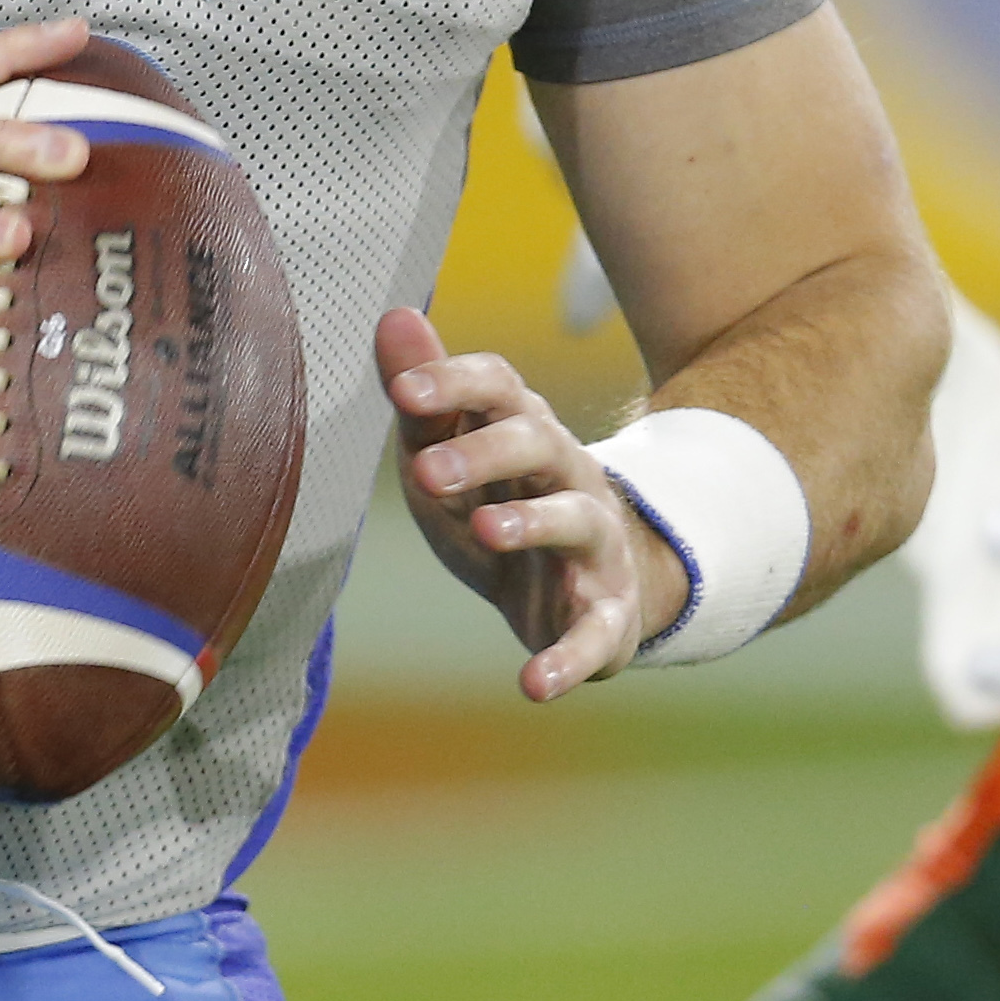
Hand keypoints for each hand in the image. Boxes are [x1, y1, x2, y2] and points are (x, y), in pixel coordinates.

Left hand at [377, 306, 689, 701]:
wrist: (584, 593)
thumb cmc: (498, 508)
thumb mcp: (450, 456)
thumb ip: (423, 396)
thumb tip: (392, 315)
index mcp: (523, 430)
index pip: (497, 387)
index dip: (453, 383)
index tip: (402, 392)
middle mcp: (567, 476)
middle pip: (539, 444)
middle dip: (486, 452)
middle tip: (426, 471)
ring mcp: (593, 545)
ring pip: (576, 522)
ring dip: (532, 524)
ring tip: (486, 533)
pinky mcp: (607, 616)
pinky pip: (594, 635)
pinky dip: (568, 660)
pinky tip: (533, 685)